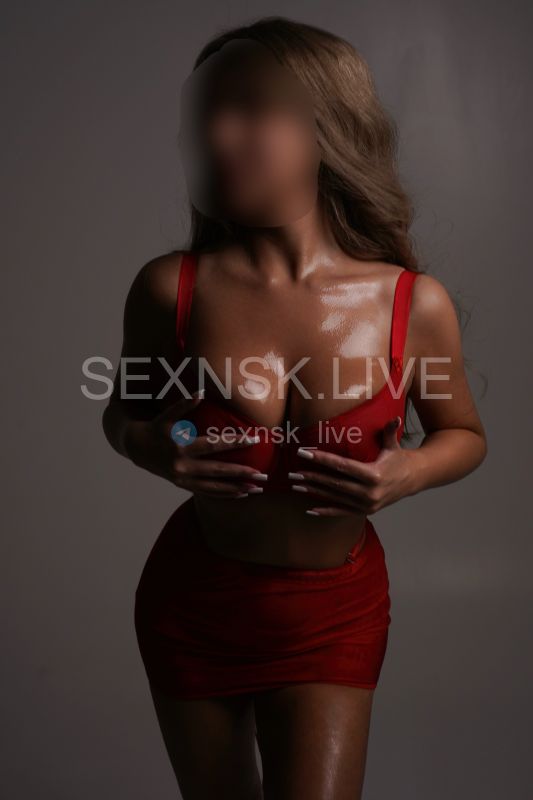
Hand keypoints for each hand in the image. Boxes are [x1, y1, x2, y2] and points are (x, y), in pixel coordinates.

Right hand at [124, 392, 267, 497]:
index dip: (235, 442)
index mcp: (181, 447)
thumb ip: (184, 404)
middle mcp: (183, 466)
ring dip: (236, 488)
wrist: (136, 448)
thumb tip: (201, 391)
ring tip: (256, 489)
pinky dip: (223, 494)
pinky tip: (240, 494)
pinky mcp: (182, 485)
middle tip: (262, 474)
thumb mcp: (167, 415)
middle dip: (241, 473)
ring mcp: (183, 479)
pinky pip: (206, 492)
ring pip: (214, 486)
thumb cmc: (156, 428)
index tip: (254, 440)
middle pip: (217, 470)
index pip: (214, 445)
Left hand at [290, 416, 413, 516]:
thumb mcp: (393, 445)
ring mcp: (366, 504)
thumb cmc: (400, 459)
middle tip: (293, 473)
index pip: (342, 466)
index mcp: (374, 475)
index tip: (304, 454)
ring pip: (335, 497)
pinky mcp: (365, 511)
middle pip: (334, 483)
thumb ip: (389, 431)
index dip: (321, 459)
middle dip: (312, 477)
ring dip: (314, 491)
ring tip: (296, 486)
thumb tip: (394, 419)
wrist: (414, 480)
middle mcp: (369, 492)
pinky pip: (342, 512)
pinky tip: (310, 509)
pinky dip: (326, 511)